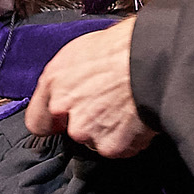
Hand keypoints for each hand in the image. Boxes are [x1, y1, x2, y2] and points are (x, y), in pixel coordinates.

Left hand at [26, 21, 157, 157]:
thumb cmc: (124, 46)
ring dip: (110, 129)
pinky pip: (120, 148)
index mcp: (54, 84)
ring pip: (96, 140)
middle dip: (89, 122)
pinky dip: (130, 138)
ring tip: (127, 105)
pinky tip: (138, 116)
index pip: (38, 122)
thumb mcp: (81, 50)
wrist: (155, 58)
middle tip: (110, 102)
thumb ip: (66, 78)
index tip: (62, 121)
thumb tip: (68, 89)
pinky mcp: (112, 146)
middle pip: (73, 131)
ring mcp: (88, 132)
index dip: (53, 122)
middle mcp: (66, 110)